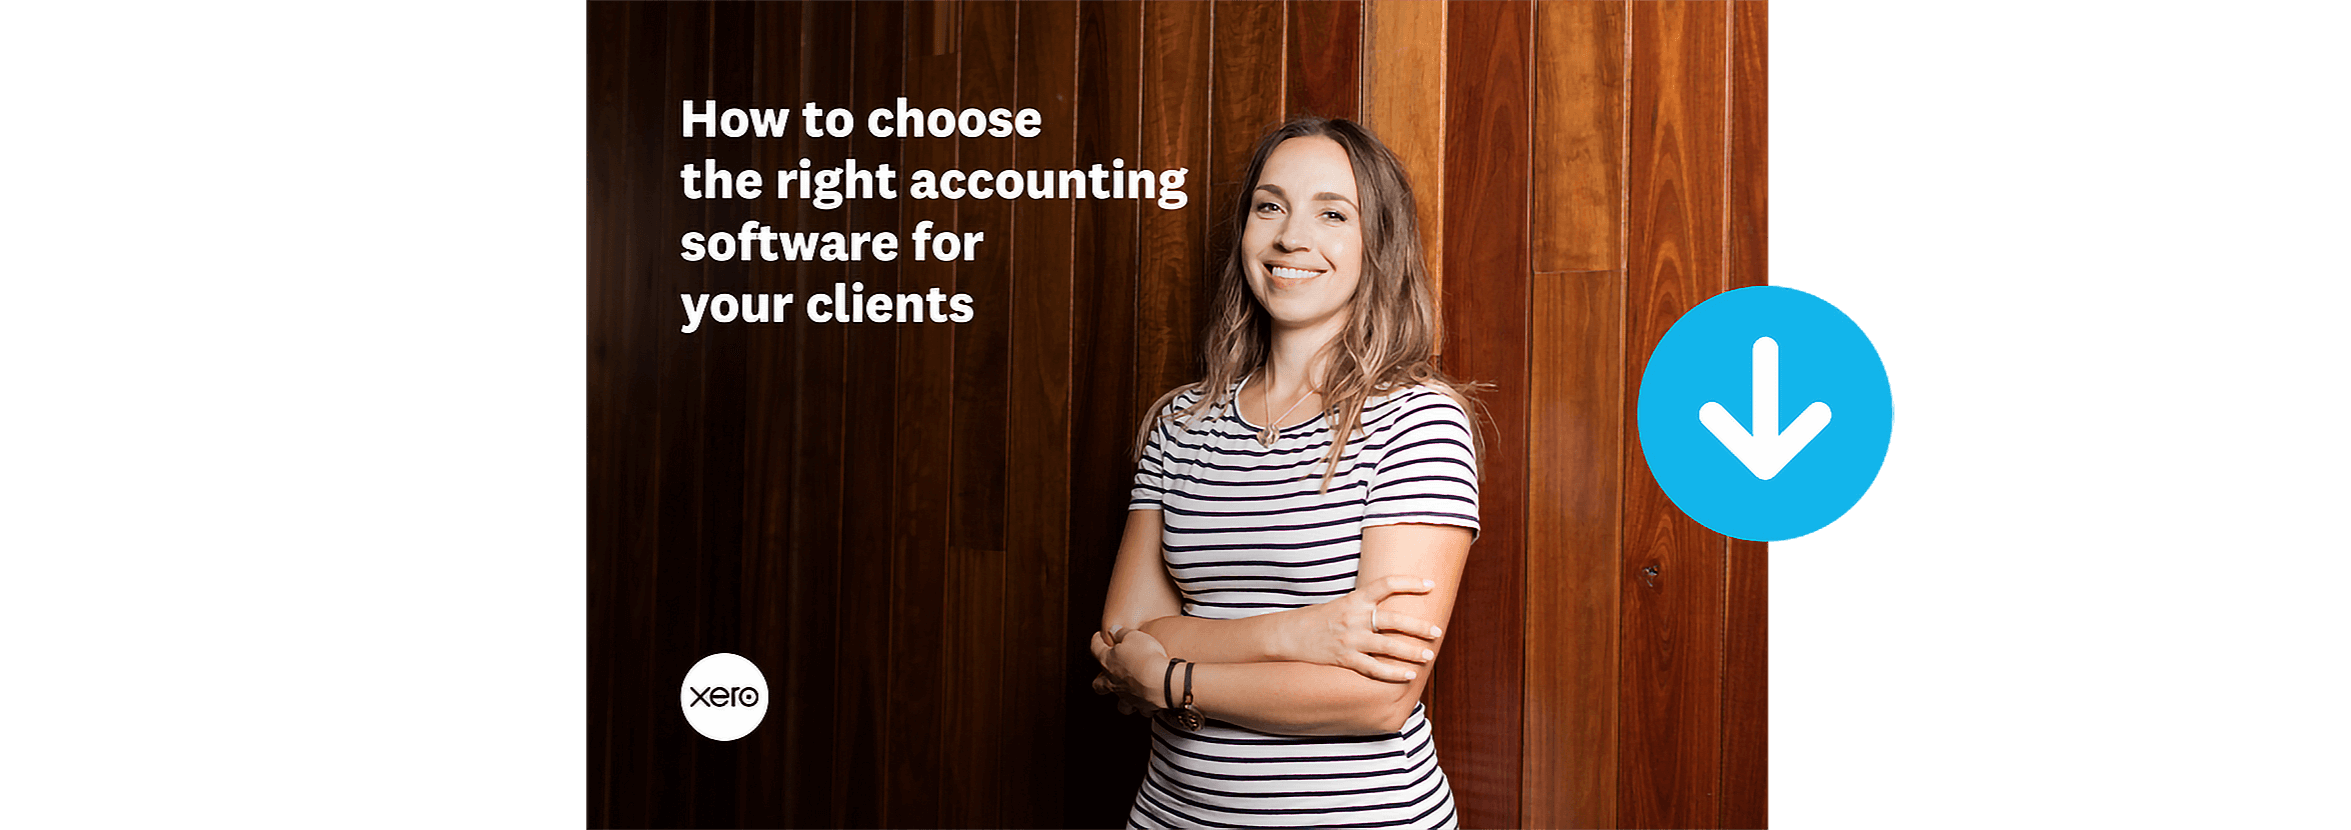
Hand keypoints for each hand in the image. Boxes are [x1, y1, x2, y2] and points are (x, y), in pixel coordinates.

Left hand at [1089, 626, 1170, 715]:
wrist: (1163, 681)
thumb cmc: (1147, 657)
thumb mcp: (1134, 635)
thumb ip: (1122, 632)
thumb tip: (1113, 629)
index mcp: (1108, 661)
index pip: (1095, 648)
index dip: (1096, 641)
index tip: (1097, 637)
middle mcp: (1113, 681)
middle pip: (1099, 684)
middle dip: (1100, 680)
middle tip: (1105, 675)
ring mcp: (1127, 696)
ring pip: (1119, 703)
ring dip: (1122, 699)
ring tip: (1129, 695)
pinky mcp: (1142, 705)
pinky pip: (1142, 709)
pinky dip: (1145, 706)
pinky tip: (1150, 701)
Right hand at [1288, 575, 1444, 682]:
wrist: (1290, 635)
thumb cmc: (1321, 619)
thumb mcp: (1345, 603)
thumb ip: (1369, 605)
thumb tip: (1399, 607)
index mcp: (1355, 599)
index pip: (1386, 584)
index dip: (1410, 583)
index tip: (1431, 585)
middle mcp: (1354, 618)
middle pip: (1393, 620)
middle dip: (1418, 626)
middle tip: (1437, 631)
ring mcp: (1350, 639)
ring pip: (1388, 647)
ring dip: (1411, 652)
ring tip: (1428, 656)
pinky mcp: (1345, 659)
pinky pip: (1374, 669)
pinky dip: (1394, 673)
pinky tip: (1409, 675)